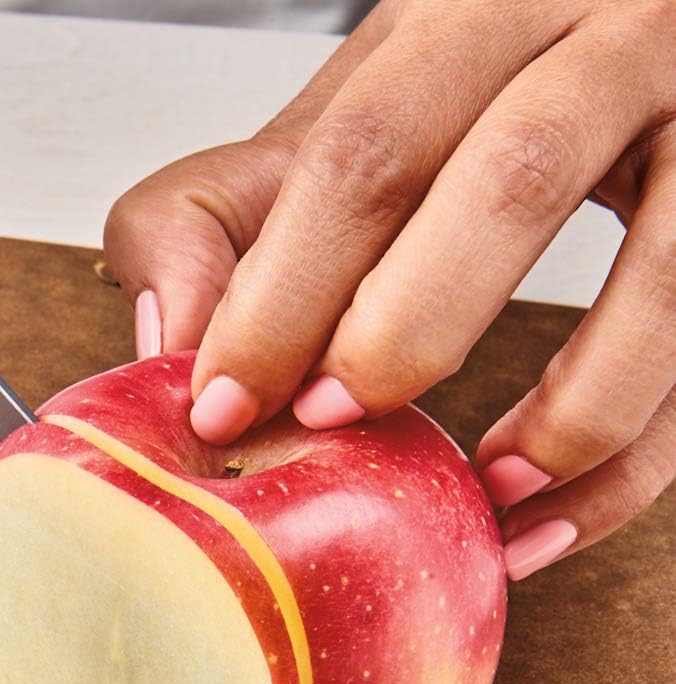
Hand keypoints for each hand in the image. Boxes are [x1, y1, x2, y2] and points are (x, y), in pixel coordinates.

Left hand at [105, 0, 675, 579]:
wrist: (609, 22)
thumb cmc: (458, 98)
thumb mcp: (326, 123)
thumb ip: (220, 214)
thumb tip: (173, 339)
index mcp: (475, 10)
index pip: (366, 150)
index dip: (285, 294)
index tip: (225, 404)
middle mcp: (607, 34)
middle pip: (510, 183)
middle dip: (403, 333)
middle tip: (332, 425)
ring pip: (664, 274)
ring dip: (564, 412)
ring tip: (473, 493)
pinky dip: (629, 463)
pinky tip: (542, 518)